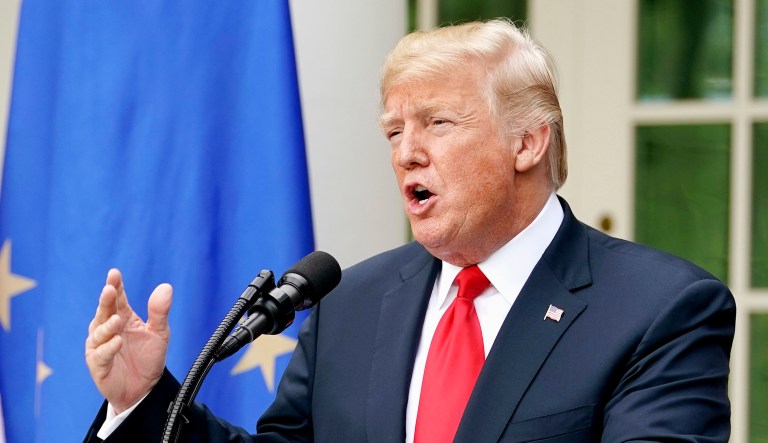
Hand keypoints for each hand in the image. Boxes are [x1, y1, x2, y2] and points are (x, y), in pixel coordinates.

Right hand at [85, 269, 171, 412]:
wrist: (144, 388)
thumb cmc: (148, 357)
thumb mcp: (159, 333)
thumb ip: (160, 311)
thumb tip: (166, 287)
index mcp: (123, 317)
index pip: (117, 298)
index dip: (115, 285)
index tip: (114, 273)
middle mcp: (108, 329)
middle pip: (104, 311)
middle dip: (106, 300)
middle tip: (108, 289)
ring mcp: (100, 346)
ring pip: (99, 332)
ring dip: (107, 325)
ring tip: (117, 320)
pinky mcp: (98, 364)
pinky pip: (101, 354)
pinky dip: (108, 348)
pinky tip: (117, 342)